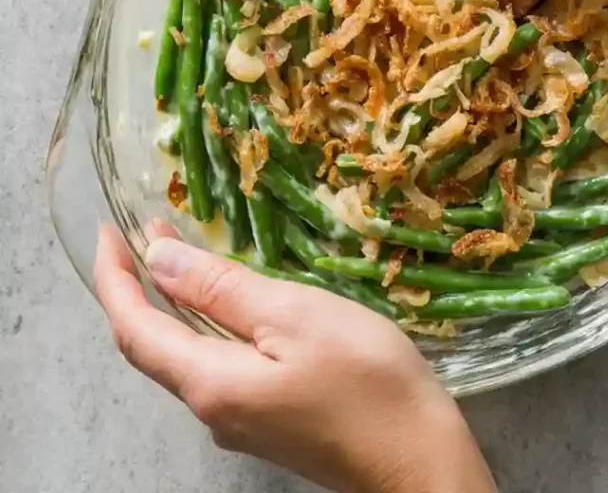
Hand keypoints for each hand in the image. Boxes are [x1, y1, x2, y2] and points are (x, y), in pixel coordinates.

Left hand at [93, 225, 495, 492]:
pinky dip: (209, 326)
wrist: (417, 457)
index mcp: (209, 382)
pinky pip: (219, 367)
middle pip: (153, 347)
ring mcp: (241, 421)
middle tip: (147, 233)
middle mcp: (212, 408)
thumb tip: (159, 261)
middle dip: (140, 288)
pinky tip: (233, 304)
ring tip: (185, 254)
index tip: (109, 230)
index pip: (135, 328)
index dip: (115, 278)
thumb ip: (224, 290)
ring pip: (187, 356)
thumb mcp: (295, 316)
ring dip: (176, 304)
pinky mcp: (269, 422)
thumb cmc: (364, 378)